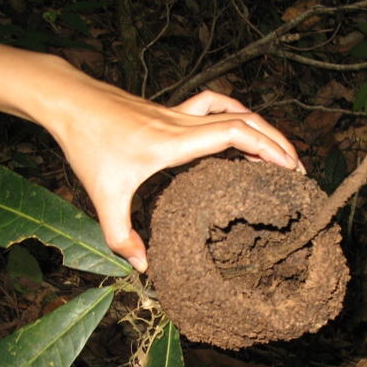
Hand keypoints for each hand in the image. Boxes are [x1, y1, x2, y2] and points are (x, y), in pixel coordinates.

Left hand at [45, 78, 303, 272]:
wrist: (69, 100)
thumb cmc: (86, 144)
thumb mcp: (103, 196)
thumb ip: (121, 235)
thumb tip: (144, 266)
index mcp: (175, 143)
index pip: (234, 134)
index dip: (267, 147)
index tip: (290, 167)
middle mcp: (183, 124)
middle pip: (244, 119)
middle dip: (277, 141)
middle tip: (297, 167)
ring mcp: (178, 114)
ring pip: (232, 108)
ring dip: (259, 125)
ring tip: (277, 148)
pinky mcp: (170, 111)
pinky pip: (214, 106)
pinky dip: (233, 113)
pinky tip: (237, 127)